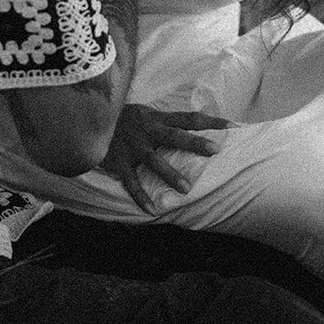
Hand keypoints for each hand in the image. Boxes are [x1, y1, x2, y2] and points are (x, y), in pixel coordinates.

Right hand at [101, 103, 229, 214]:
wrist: (90, 120)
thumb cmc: (123, 119)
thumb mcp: (145, 114)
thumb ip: (165, 121)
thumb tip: (193, 126)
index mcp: (156, 118)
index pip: (188, 117)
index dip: (210, 120)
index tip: (232, 125)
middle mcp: (147, 130)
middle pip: (174, 135)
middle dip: (194, 142)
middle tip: (215, 150)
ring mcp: (132, 146)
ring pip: (154, 160)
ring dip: (170, 174)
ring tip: (186, 189)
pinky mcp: (118, 161)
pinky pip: (130, 180)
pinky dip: (140, 195)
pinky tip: (151, 209)